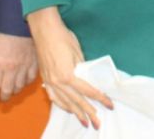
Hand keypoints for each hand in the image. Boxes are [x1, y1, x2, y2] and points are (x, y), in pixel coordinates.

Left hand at [0, 30, 37, 101]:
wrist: (21, 18)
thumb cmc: (3, 28)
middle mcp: (11, 68)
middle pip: (7, 91)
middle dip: (4, 97)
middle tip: (2, 97)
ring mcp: (24, 66)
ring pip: (20, 87)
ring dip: (15, 90)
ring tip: (12, 89)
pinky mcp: (34, 62)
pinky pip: (31, 78)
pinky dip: (27, 81)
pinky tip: (24, 79)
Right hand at [27, 6, 112, 128]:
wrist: (45, 30)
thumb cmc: (63, 38)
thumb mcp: (78, 53)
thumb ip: (83, 69)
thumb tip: (88, 79)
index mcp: (68, 75)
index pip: (88, 91)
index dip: (99, 99)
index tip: (109, 105)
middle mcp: (58, 82)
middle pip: (76, 101)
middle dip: (88, 113)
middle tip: (98, 123)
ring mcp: (50, 82)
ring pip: (64, 102)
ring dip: (75, 113)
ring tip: (84, 121)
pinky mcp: (45, 79)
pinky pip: (53, 97)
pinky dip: (61, 105)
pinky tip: (67, 109)